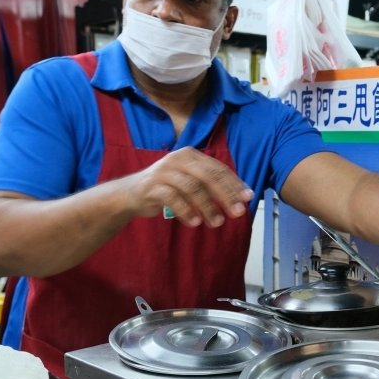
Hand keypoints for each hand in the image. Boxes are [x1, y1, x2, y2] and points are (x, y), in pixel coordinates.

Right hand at [122, 147, 252, 227]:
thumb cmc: (167, 188)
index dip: (234, 184)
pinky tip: (195, 222)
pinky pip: (173, 199)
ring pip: (192, 188)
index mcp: (191, 155)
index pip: (218, 168)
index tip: (248, 198)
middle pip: (208, 176)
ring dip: (208, 207)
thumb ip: (211, 186)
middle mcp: (178, 159)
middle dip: (226, 195)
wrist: (131, 193)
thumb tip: (241, 198)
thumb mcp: (190, 182)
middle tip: (238, 213)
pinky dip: (187, 211)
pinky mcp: (152, 186)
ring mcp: (164, 172)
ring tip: (217, 223)